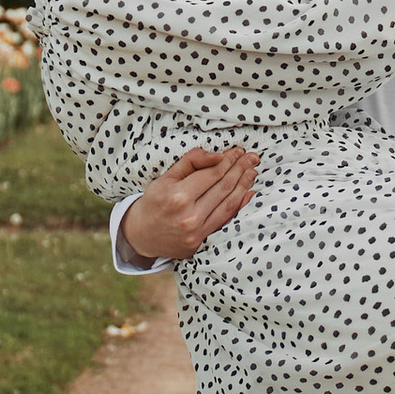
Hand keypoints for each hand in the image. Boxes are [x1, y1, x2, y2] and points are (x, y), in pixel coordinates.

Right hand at [125, 146, 258, 259]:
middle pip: (223, 187)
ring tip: (252, 171)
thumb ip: (191, 162)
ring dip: (244, 185)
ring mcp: (197, 232)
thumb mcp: (165, 178)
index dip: (228, 161)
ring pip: (228, 204)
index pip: (212, 174)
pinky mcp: (202, 242)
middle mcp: (189, 216)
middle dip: (240, 169)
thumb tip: (217, 155)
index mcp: (177, 196)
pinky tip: (249, 192)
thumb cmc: (154, 202)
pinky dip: (240, 205)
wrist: (142, 235)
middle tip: (252, 157)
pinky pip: (226, 220)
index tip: (237, 151)